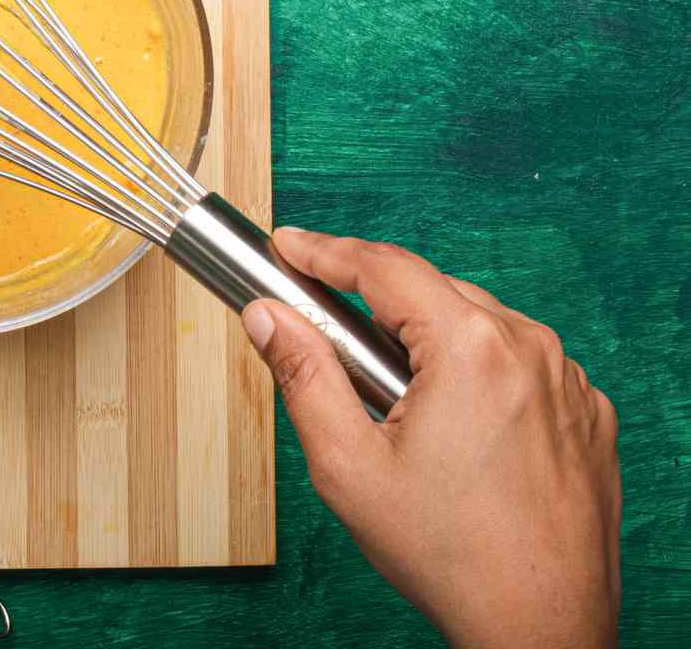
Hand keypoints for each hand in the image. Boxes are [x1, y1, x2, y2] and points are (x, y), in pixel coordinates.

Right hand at [242, 228, 620, 648]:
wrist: (541, 628)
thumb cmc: (451, 555)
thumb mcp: (347, 464)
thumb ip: (302, 375)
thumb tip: (266, 315)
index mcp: (471, 348)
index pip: (383, 266)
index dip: (324, 250)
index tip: (287, 245)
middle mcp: (530, 349)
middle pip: (430, 290)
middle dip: (373, 304)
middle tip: (325, 334)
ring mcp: (568, 381)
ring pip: (477, 323)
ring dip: (428, 339)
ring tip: (394, 400)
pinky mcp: (587, 413)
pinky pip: (521, 363)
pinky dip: (480, 373)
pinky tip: (454, 424)